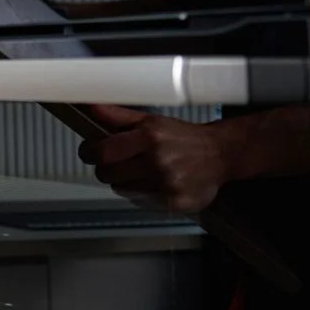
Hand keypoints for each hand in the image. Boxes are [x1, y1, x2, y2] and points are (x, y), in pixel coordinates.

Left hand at [77, 104, 229, 211]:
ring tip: (141, 170)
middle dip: (106, 167)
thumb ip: (116, 115)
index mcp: (149, 138)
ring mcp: (168, 185)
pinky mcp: (176, 203)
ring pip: (121, 189)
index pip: (101, 152)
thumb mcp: (150, 120)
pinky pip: (139, 202)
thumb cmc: (182, 137)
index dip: (89, 152)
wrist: (220, 154)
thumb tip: (89, 106)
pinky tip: (153, 182)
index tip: (89, 151)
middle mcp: (158, 162)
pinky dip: (140, 193)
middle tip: (118, 161)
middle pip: (107, 174)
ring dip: (124, 180)